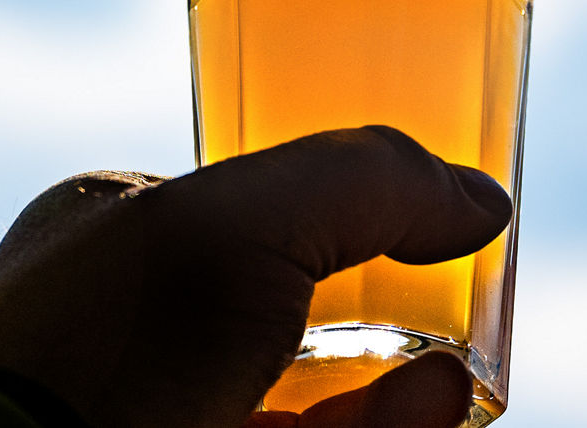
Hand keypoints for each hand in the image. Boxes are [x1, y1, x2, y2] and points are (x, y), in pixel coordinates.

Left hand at [0, 126, 510, 427]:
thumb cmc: (110, 340)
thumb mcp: (234, 221)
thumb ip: (358, 182)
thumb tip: (477, 196)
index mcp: (109, 233)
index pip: (236, 209)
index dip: (332, 213)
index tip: (416, 221)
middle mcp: (127, 322)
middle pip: (282, 307)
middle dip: (381, 307)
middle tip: (460, 295)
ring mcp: (156, 404)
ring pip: (299, 391)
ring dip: (391, 386)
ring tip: (457, 368)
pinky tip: (438, 403)